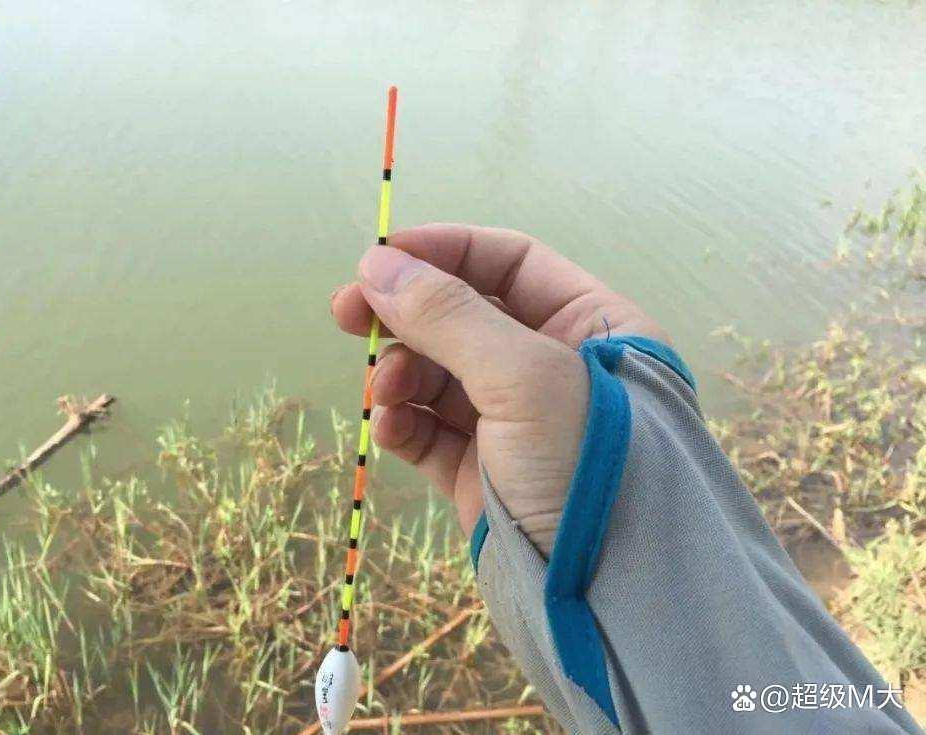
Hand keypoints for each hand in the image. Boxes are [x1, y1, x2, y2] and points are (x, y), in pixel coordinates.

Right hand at [330, 224, 666, 554]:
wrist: (608, 592)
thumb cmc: (586, 463)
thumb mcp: (524, 376)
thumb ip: (450, 316)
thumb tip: (377, 265)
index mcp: (592, 325)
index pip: (510, 263)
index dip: (444, 252)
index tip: (380, 258)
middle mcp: (555, 366)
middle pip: (463, 317)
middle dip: (405, 315)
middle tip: (345, 314)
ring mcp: (517, 421)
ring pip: (439, 374)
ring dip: (401, 375)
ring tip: (385, 393)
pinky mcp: (485, 471)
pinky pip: (431, 431)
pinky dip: (404, 423)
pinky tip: (391, 428)